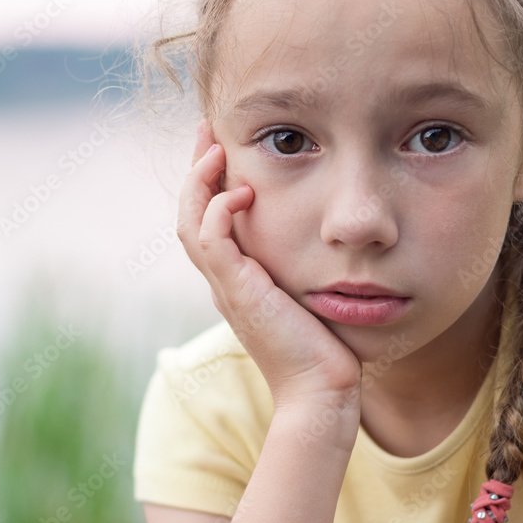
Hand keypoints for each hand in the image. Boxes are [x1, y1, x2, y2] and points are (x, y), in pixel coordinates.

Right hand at [177, 121, 362, 411]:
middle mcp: (224, 281)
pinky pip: (211, 242)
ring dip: (199, 182)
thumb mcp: (312, 295)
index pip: (209, 220)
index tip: (222, 146)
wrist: (320, 391)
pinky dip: (218, 212)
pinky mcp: (237, 292)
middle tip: (207, 131)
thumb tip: (331, 237)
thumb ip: (308, 266)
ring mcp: (227, 288)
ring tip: (214, 148)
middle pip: (191, 214)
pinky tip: (242, 192)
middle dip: (196, 169)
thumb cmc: (326, 348)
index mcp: (237, 280)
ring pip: (191, 223)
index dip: (210, 182)